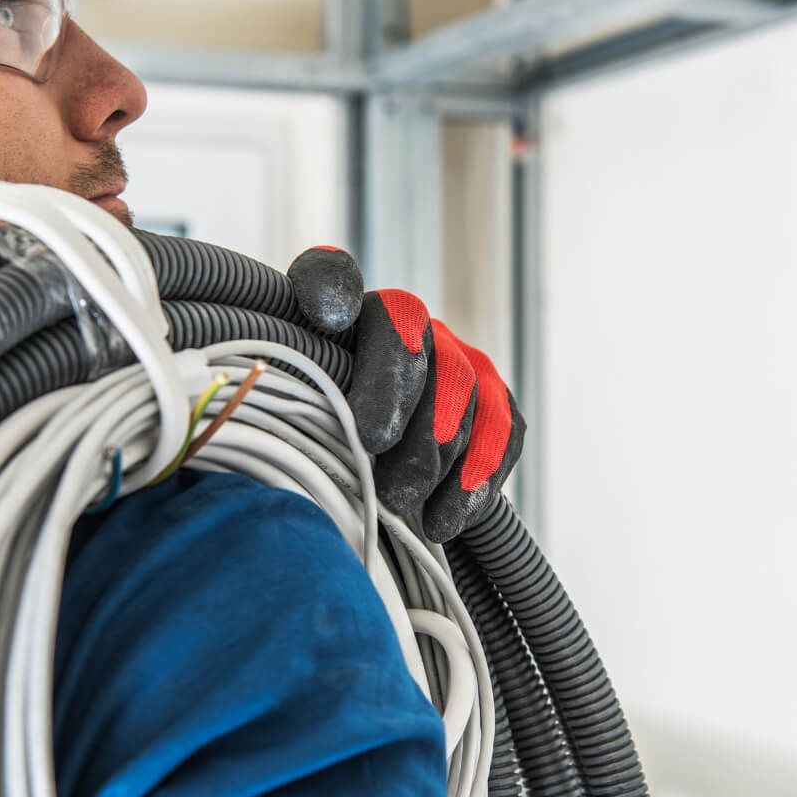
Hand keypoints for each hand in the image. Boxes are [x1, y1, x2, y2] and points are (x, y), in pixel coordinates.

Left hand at [288, 247, 524, 542]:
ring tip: (398, 503)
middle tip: (370, 457)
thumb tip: (307, 393)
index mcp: (342, 313)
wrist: (379, 477)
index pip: (329, 278)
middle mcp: (406, 320)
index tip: (329, 319)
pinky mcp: (494, 399)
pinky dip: (476, 480)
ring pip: (461, 392)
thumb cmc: (321, 443)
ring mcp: (458, 356)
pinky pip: (501, 431)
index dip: (330, 289)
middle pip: (413, 347)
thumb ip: (295, 393)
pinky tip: (444, 518)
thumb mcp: (295, 414)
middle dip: (395, 408)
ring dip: (431, 456)